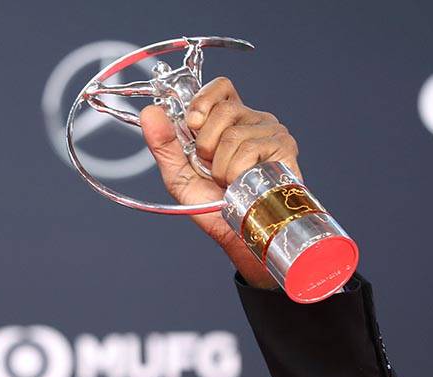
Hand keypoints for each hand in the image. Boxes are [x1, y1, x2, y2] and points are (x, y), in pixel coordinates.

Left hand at [138, 77, 300, 288]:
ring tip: (228, 180)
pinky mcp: (284, 147)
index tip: (192, 123)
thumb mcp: (178, 173)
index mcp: (227, 121)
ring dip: (220, 166)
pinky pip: (250, 148)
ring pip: (234, 134)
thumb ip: (163, 143)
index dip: (203, 100)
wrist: (236, 232)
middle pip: (223, 109)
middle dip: (206, 144)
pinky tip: (243, 182)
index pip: (220, 87)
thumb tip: (149, 113)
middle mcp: (251, 121)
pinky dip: (236, 172)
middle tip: (211, 167)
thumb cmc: (212, 205)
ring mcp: (270, 132)